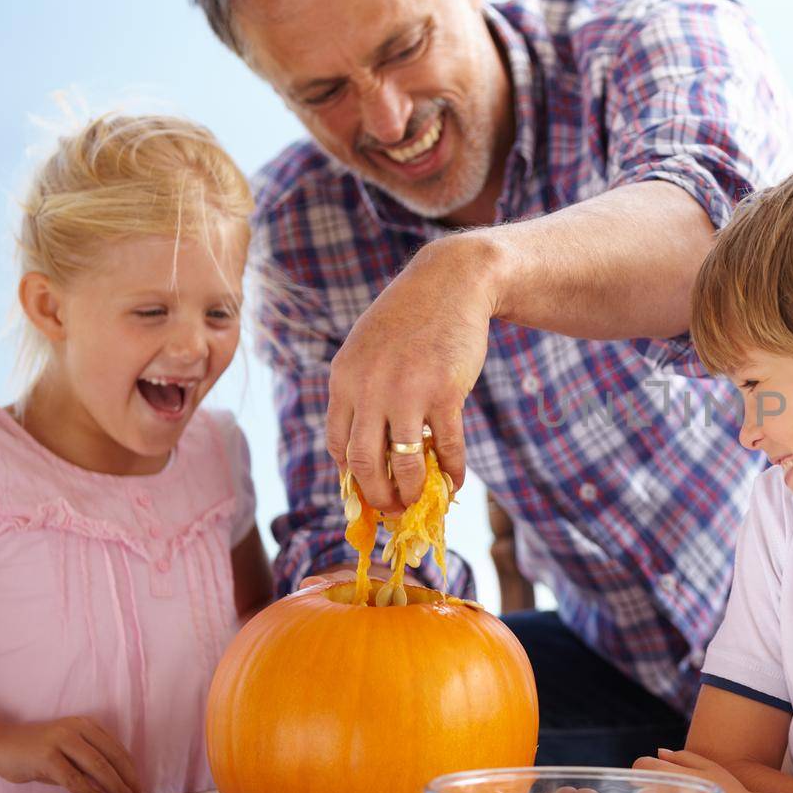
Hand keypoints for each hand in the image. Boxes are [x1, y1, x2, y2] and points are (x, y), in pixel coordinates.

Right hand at [0, 716, 147, 792]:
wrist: (0, 746)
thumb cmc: (36, 755)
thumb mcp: (68, 757)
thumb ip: (89, 769)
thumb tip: (115, 791)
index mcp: (88, 726)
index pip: (118, 750)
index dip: (132, 772)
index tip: (141, 790)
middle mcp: (78, 729)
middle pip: (113, 758)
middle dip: (129, 781)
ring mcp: (62, 740)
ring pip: (98, 766)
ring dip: (114, 788)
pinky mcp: (47, 756)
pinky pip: (74, 778)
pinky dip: (90, 792)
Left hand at [326, 231, 497, 511]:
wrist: (450, 282)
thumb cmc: (410, 318)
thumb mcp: (368, 349)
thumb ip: (361, 390)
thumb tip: (367, 444)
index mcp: (343, 380)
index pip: (337, 445)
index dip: (352, 479)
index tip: (368, 493)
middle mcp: (368, 389)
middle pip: (363, 464)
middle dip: (378, 497)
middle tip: (393, 510)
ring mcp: (407, 392)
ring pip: (403, 463)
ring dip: (413, 492)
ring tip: (422, 502)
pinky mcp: (445, 393)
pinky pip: (446, 447)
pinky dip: (451, 472)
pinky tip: (455, 483)